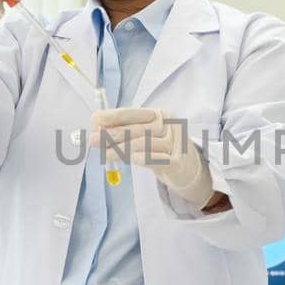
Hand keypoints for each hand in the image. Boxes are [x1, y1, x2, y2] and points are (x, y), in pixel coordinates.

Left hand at [90, 109, 214, 208]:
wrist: (191, 170)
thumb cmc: (164, 150)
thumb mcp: (149, 135)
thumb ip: (128, 131)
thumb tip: (99, 128)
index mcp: (162, 115)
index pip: (134, 113)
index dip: (114, 116)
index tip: (94, 120)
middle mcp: (170, 126)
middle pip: (136, 129)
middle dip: (112, 134)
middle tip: (92, 139)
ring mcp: (175, 144)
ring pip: (143, 144)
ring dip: (120, 150)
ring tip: (103, 154)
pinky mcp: (177, 162)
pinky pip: (155, 159)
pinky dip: (140, 158)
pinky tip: (127, 160)